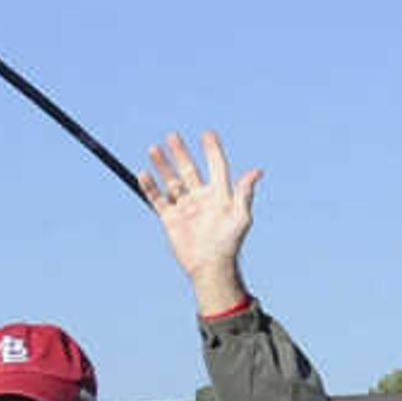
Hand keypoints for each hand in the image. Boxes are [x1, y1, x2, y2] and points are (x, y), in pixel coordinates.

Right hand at [144, 130, 258, 316]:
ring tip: (154, 148)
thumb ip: (244, 192)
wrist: (210, 266)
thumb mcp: (241, 216)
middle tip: (172, 136)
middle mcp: (200, 197)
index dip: (212, 150)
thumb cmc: (229, 242)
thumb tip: (257, 171)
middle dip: (180, 153)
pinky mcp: (170, 219)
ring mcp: (184, 207)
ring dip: (163, 165)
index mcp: (219, 194)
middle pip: (188, 169)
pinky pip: (157, 199)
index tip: (206, 134)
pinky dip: (150, 187)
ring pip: (171, 181)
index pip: (215, 166)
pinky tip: (144, 173)